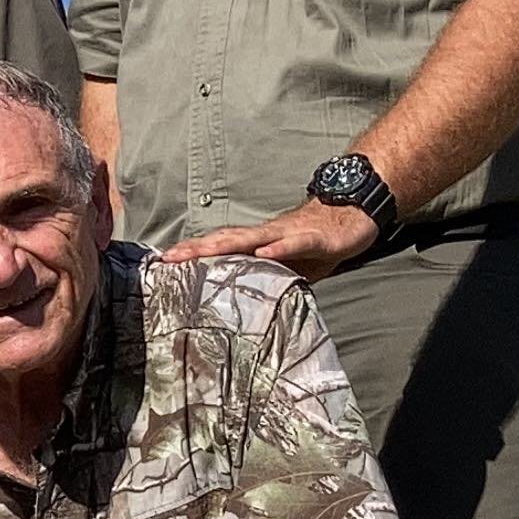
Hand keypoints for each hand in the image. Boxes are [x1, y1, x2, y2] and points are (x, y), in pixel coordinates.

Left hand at [165, 196, 382, 281]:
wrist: (354, 215)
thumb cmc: (315, 243)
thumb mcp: (286, 268)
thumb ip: (264, 279)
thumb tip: (241, 303)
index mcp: (259, 243)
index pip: (220, 248)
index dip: (193, 254)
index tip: (163, 264)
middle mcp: (268, 235)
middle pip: (226, 240)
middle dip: (197, 249)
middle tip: (169, 259)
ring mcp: (289, 234)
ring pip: (252, 238)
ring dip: (225, 245)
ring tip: (201, 253)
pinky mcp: (314, 238)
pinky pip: (294, 243)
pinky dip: (279, 247)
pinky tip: (263, 253)